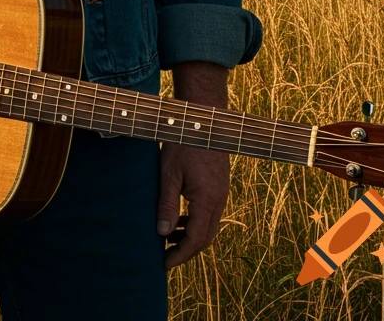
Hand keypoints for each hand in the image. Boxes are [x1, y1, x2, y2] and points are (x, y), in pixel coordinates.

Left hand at [157, 145, 228, 267]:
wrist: (203, 119)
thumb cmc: (183, 142)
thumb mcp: (169, 173)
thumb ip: (167, 204)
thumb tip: (162, 233)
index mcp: (207, 200)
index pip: (196, 240)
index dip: (180, 255)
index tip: (164, 264)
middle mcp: (219, 200)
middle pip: (205, 238)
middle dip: (186, 251)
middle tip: (165, 256)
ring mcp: (221, 193)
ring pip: (208, 226)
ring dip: (190, 236)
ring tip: (167, 237)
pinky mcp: (219, 186)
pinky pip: (209, 213)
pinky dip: (195, 222)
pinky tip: (179, 219)